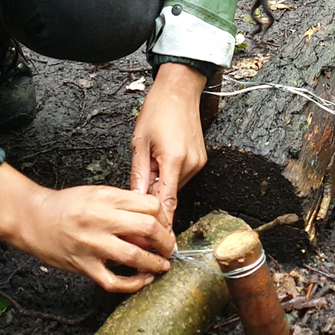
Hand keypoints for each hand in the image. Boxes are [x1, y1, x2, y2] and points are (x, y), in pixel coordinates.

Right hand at [0, 163, 174, 292]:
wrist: (33, 218)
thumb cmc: (66, 205)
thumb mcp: (97, 193)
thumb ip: (123, 203)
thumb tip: (152, 218)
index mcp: (107, 198)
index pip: (150, 205)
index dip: (165, 217)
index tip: (166, 226)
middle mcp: (101, 219)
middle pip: (148, 228)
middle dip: (166, 241)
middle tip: (170, 247)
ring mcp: (92, 244)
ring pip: (135, 256)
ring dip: (155, 263)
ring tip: (163, 265)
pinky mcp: (83, 265)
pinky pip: (114, 281)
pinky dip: (133, 284)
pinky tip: (143, 281)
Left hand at [130, 62, 208, 225]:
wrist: (180, 91)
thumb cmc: (157, 112)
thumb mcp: (139, 144)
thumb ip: (139, 175)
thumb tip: (134, 202)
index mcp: (173, 160)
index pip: (167, 202)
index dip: (160, 225)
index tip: (153, 242)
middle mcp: (190, 164)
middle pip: (169, 196)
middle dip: (153, 202)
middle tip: (136, 208)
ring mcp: (198, 162)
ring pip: (175, 187)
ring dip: (161, 186)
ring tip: (149, 167)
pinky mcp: (200, 160)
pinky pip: (181, 177)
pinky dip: (169, 177)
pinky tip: (160, 162)